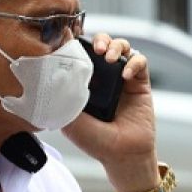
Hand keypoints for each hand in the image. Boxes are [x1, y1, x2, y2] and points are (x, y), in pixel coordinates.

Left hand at [61, 34, 157, 191]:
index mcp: (83, 83)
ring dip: (116, 45)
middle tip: (96, 48)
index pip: (79, 54)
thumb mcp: (70, 119)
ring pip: (122, 47)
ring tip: (110, 58)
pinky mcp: (140, 83)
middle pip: (101, 44)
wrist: (124, 156)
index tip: (70, 35)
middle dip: (99, 39)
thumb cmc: (96, 142)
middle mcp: (103, 78)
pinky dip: (133, 62)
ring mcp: (122, 79)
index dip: (76, 42)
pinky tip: (126, 75)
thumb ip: (61, 96)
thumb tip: (51, 71)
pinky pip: (139, 61)